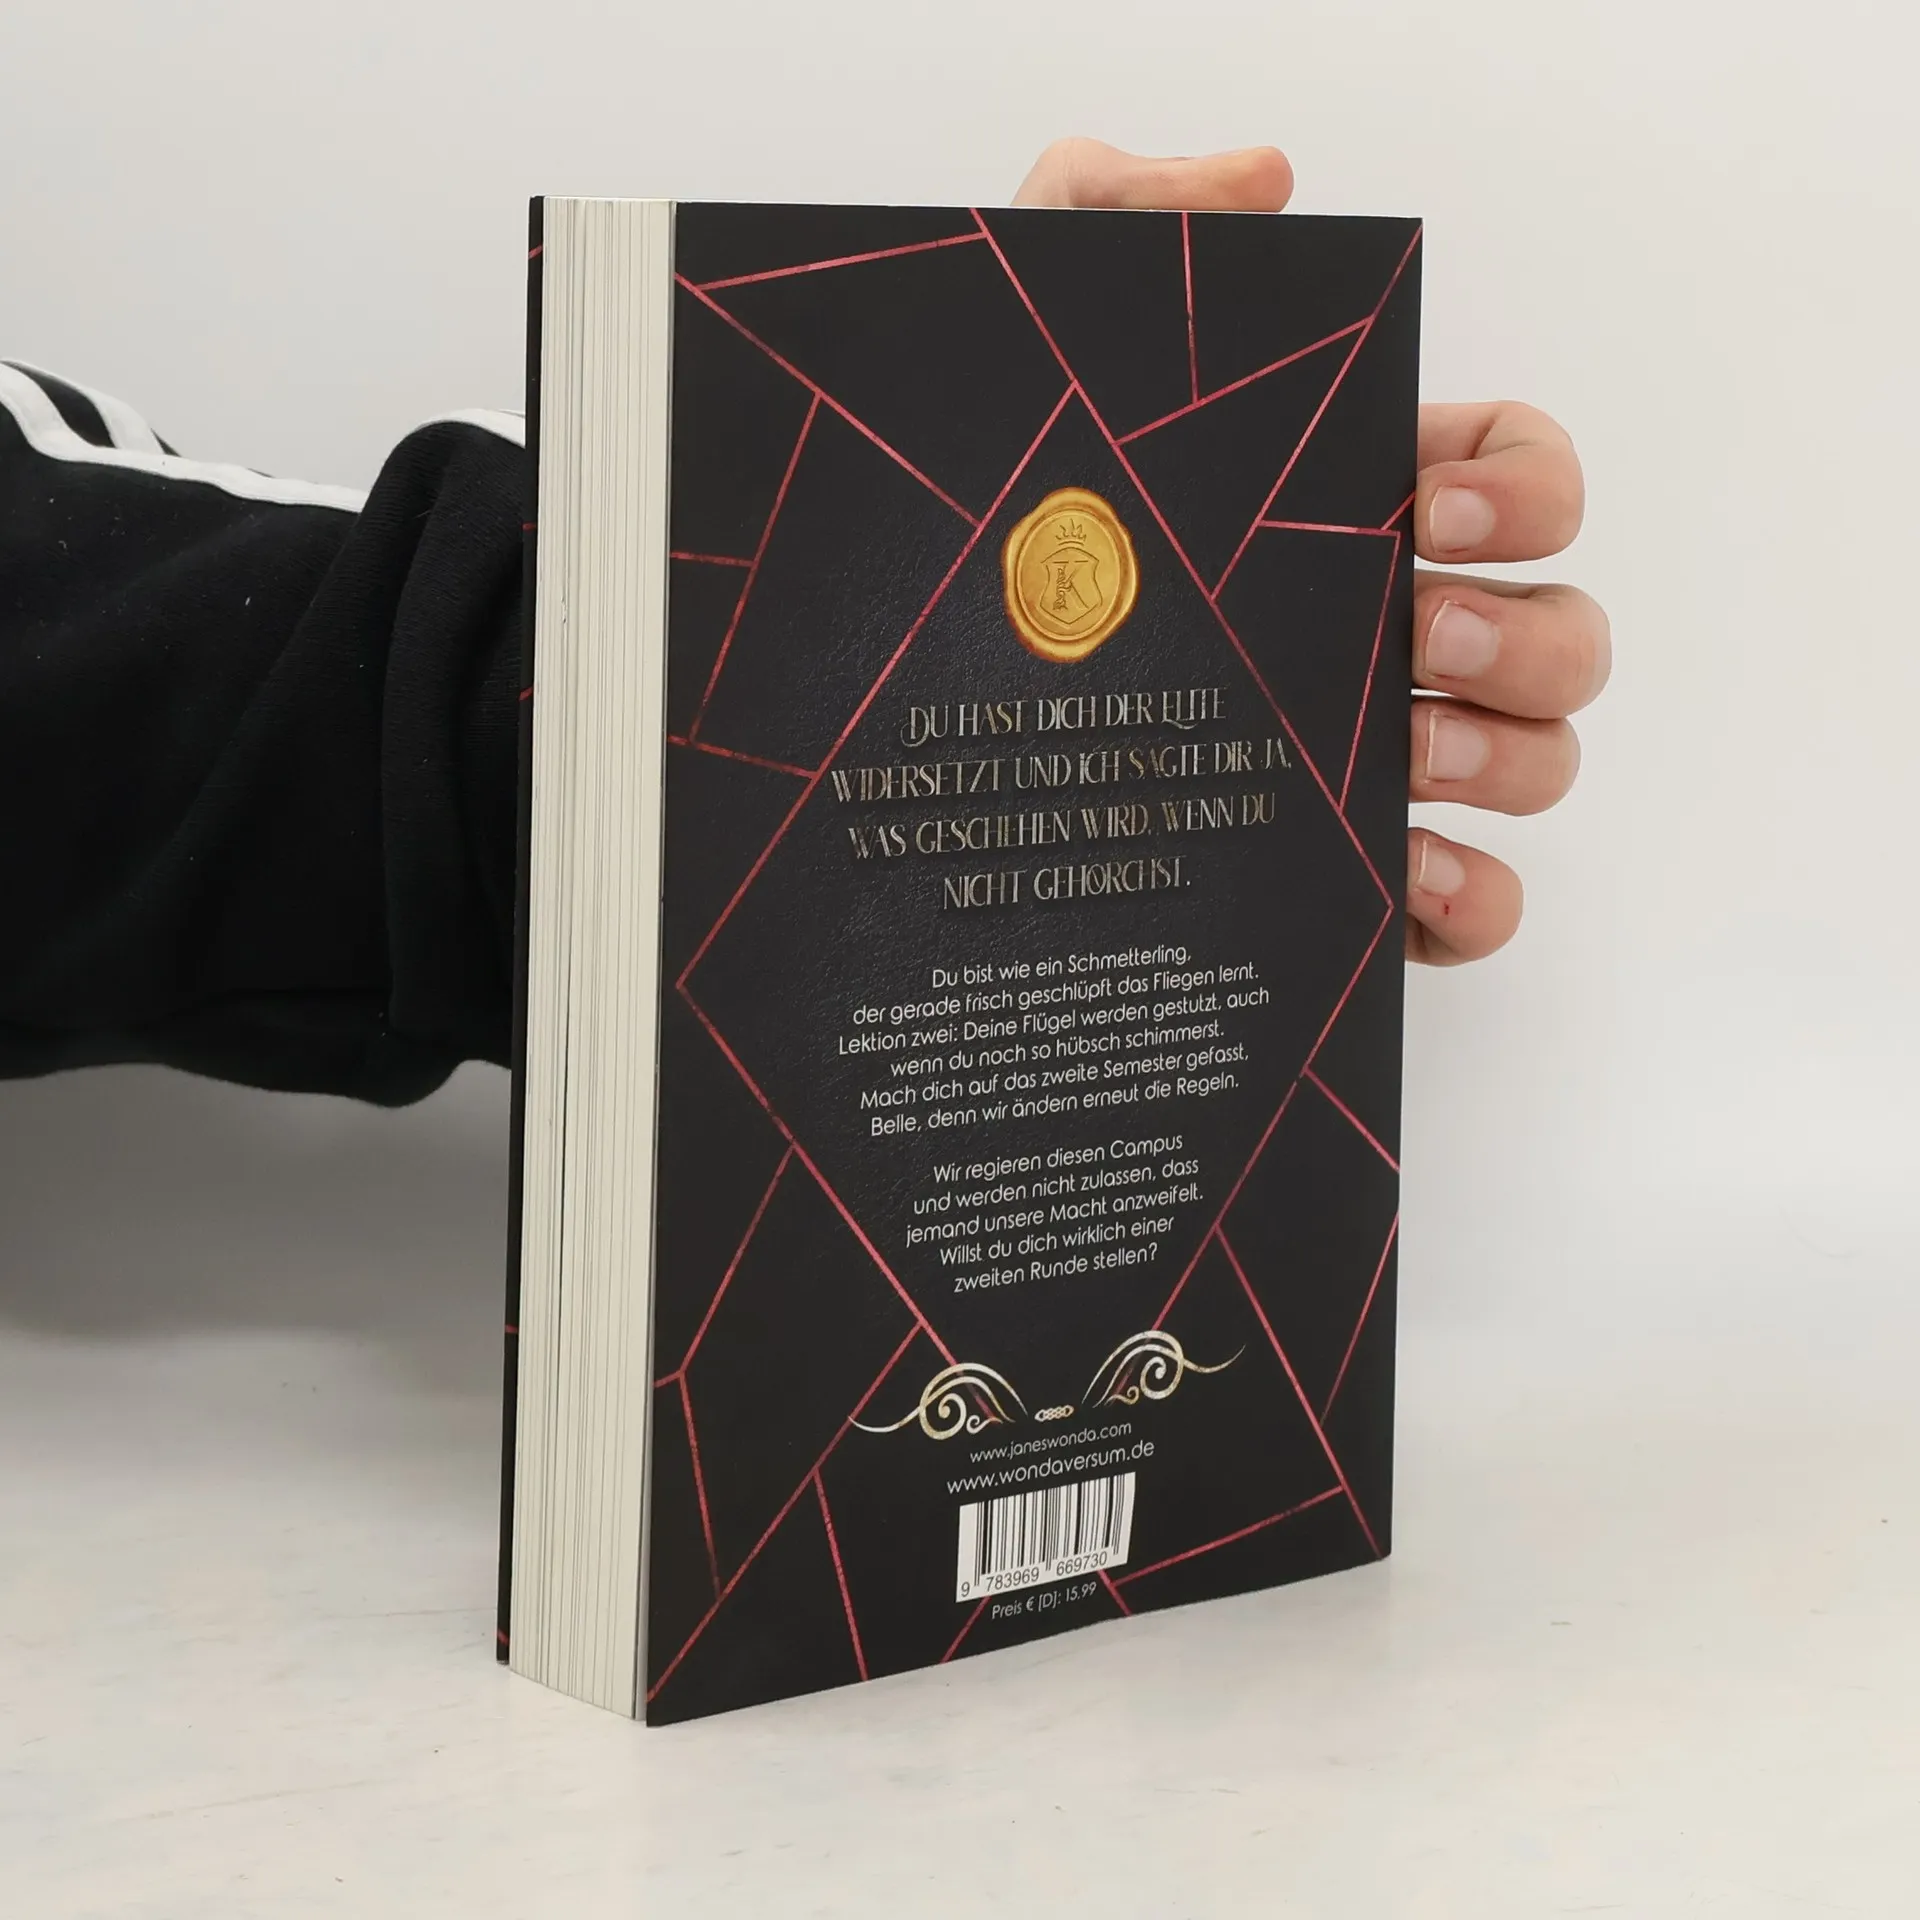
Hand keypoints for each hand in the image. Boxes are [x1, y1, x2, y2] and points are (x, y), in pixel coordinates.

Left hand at [1015, 138, 1608, 965]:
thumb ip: (1123, 215)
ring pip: (1535, 763)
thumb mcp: (1017, 344)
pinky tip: (1409, 879)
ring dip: (1509, 759)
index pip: (1513, 480)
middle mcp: (1372, 639)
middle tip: (1418, 637)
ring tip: (1400, 762)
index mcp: (1336, 514)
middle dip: (1529, 636)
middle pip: (1559, 635)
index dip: (1521, 492)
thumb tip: (1265, 180)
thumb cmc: (965, 522)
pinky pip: (1466, 906)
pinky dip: (1474, 899)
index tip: (1421, 511)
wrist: (874, 692)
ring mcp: (1360, 768)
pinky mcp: (1331, 880)